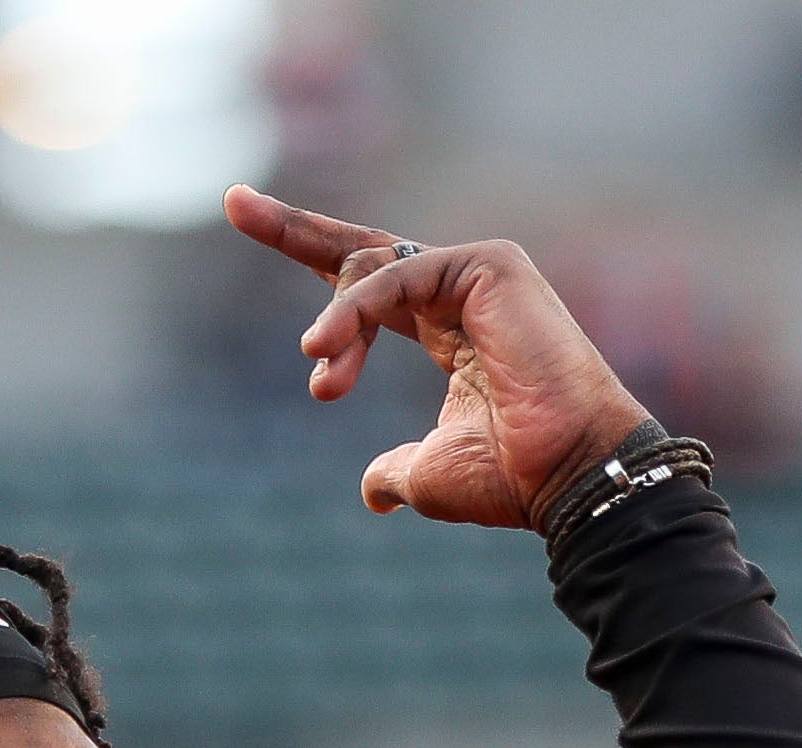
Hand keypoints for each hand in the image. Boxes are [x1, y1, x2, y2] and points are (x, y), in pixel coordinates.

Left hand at [224, 186, 650, 528]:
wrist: (568, 475)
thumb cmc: (511, 476)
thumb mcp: (427, 472)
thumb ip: (391, 469)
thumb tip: (371, 490)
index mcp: (448, 328)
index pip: (367, 286)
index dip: (310, 255)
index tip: (247, 218)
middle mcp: (460, 290)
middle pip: (361, 249)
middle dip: (293, 227)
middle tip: (234, 202)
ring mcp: (477, 271)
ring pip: (368, 271)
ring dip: (334, 328)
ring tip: (322, 377)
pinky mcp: (488, 265)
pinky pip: (393, 278)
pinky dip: (352, 314)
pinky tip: (324, 350)